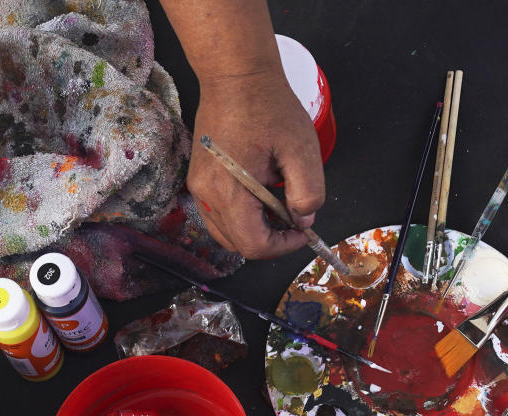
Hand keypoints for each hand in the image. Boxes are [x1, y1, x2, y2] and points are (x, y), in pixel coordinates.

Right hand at [188, 71, 325, 258]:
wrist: (235, 76)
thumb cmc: (267, 106)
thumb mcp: (301, 149)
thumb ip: (308, 192)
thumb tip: (303, 220)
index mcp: (229, 191)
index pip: (253, 245)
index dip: (283, 247)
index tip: (302, 230)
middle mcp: (206, 195)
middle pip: (237, 244)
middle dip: (270, 240)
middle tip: (293, 218)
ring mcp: (198, 188)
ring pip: (226, 233)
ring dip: (254, 230)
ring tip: (277, 205)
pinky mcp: (199, 180)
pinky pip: (218, 215)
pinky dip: (241, 216)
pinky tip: (260, 194)